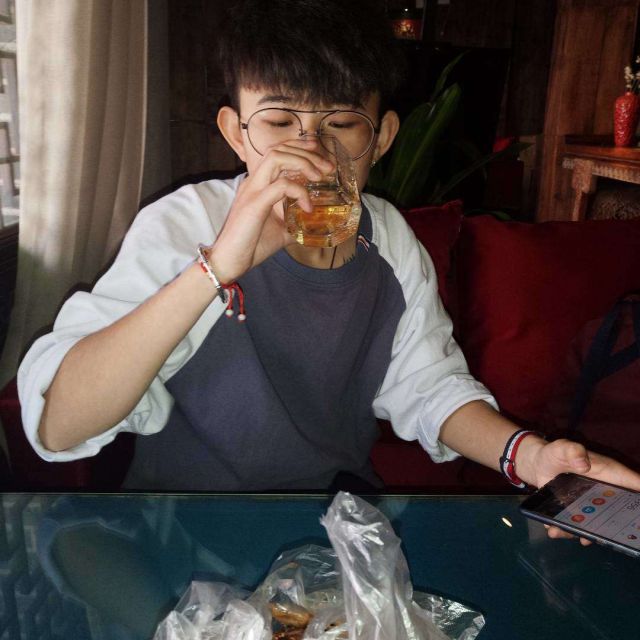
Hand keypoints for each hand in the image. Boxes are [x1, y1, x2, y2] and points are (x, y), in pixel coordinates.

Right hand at [207, 140, 333, 282]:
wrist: (229, 262)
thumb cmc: (251, 246)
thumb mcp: (281, 231)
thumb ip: (296, 222)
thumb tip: (315, 224)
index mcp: (258, 184)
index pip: (278, 152)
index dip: (300, 147)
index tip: (320, 154)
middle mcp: (253, 181)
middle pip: (279, 149)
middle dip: (307, 152)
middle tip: (328, 168)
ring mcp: (253, 190)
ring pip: (276, 157)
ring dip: (302, 162)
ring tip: (320, 177)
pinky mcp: (254, 204)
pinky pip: (280, 185)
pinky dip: (299, 192)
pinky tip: (308, 207)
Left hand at [524, 438, 639, 544]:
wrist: (538, 464)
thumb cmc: (556, 453)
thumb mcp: (563, 447)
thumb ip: (573, 450)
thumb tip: (583, 463)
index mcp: (610, 475)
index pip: (634, 487)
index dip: (639, 501)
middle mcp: (605, 493)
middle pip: (619, 514)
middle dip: (617, 528)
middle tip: (608, 536)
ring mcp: (591, 506)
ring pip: (596, 525)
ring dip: (586, 534)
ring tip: (578, 537)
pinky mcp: (575, 513)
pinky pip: (575, 526)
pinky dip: (566, 531)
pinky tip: (555, 530)